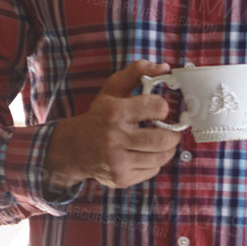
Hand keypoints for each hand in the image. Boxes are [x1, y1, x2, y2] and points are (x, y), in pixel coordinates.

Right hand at [43, 60, 181, 190]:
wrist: (73, 148)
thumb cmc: (98, 116)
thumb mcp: (112, 90)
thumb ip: (136, 73)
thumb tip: (165, 67)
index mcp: (115, 112)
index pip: (157, 107)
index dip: (162, 108)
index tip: (159, 110)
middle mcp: (115, 137)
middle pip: (163, 139)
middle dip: (173, 134)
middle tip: (170, 131)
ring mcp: (118, 160)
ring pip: (160, 157)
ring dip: (165, 149)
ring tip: (158, 142)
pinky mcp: (121, 177)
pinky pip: (152, 171)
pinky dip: (154, 162)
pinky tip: (143, 154)